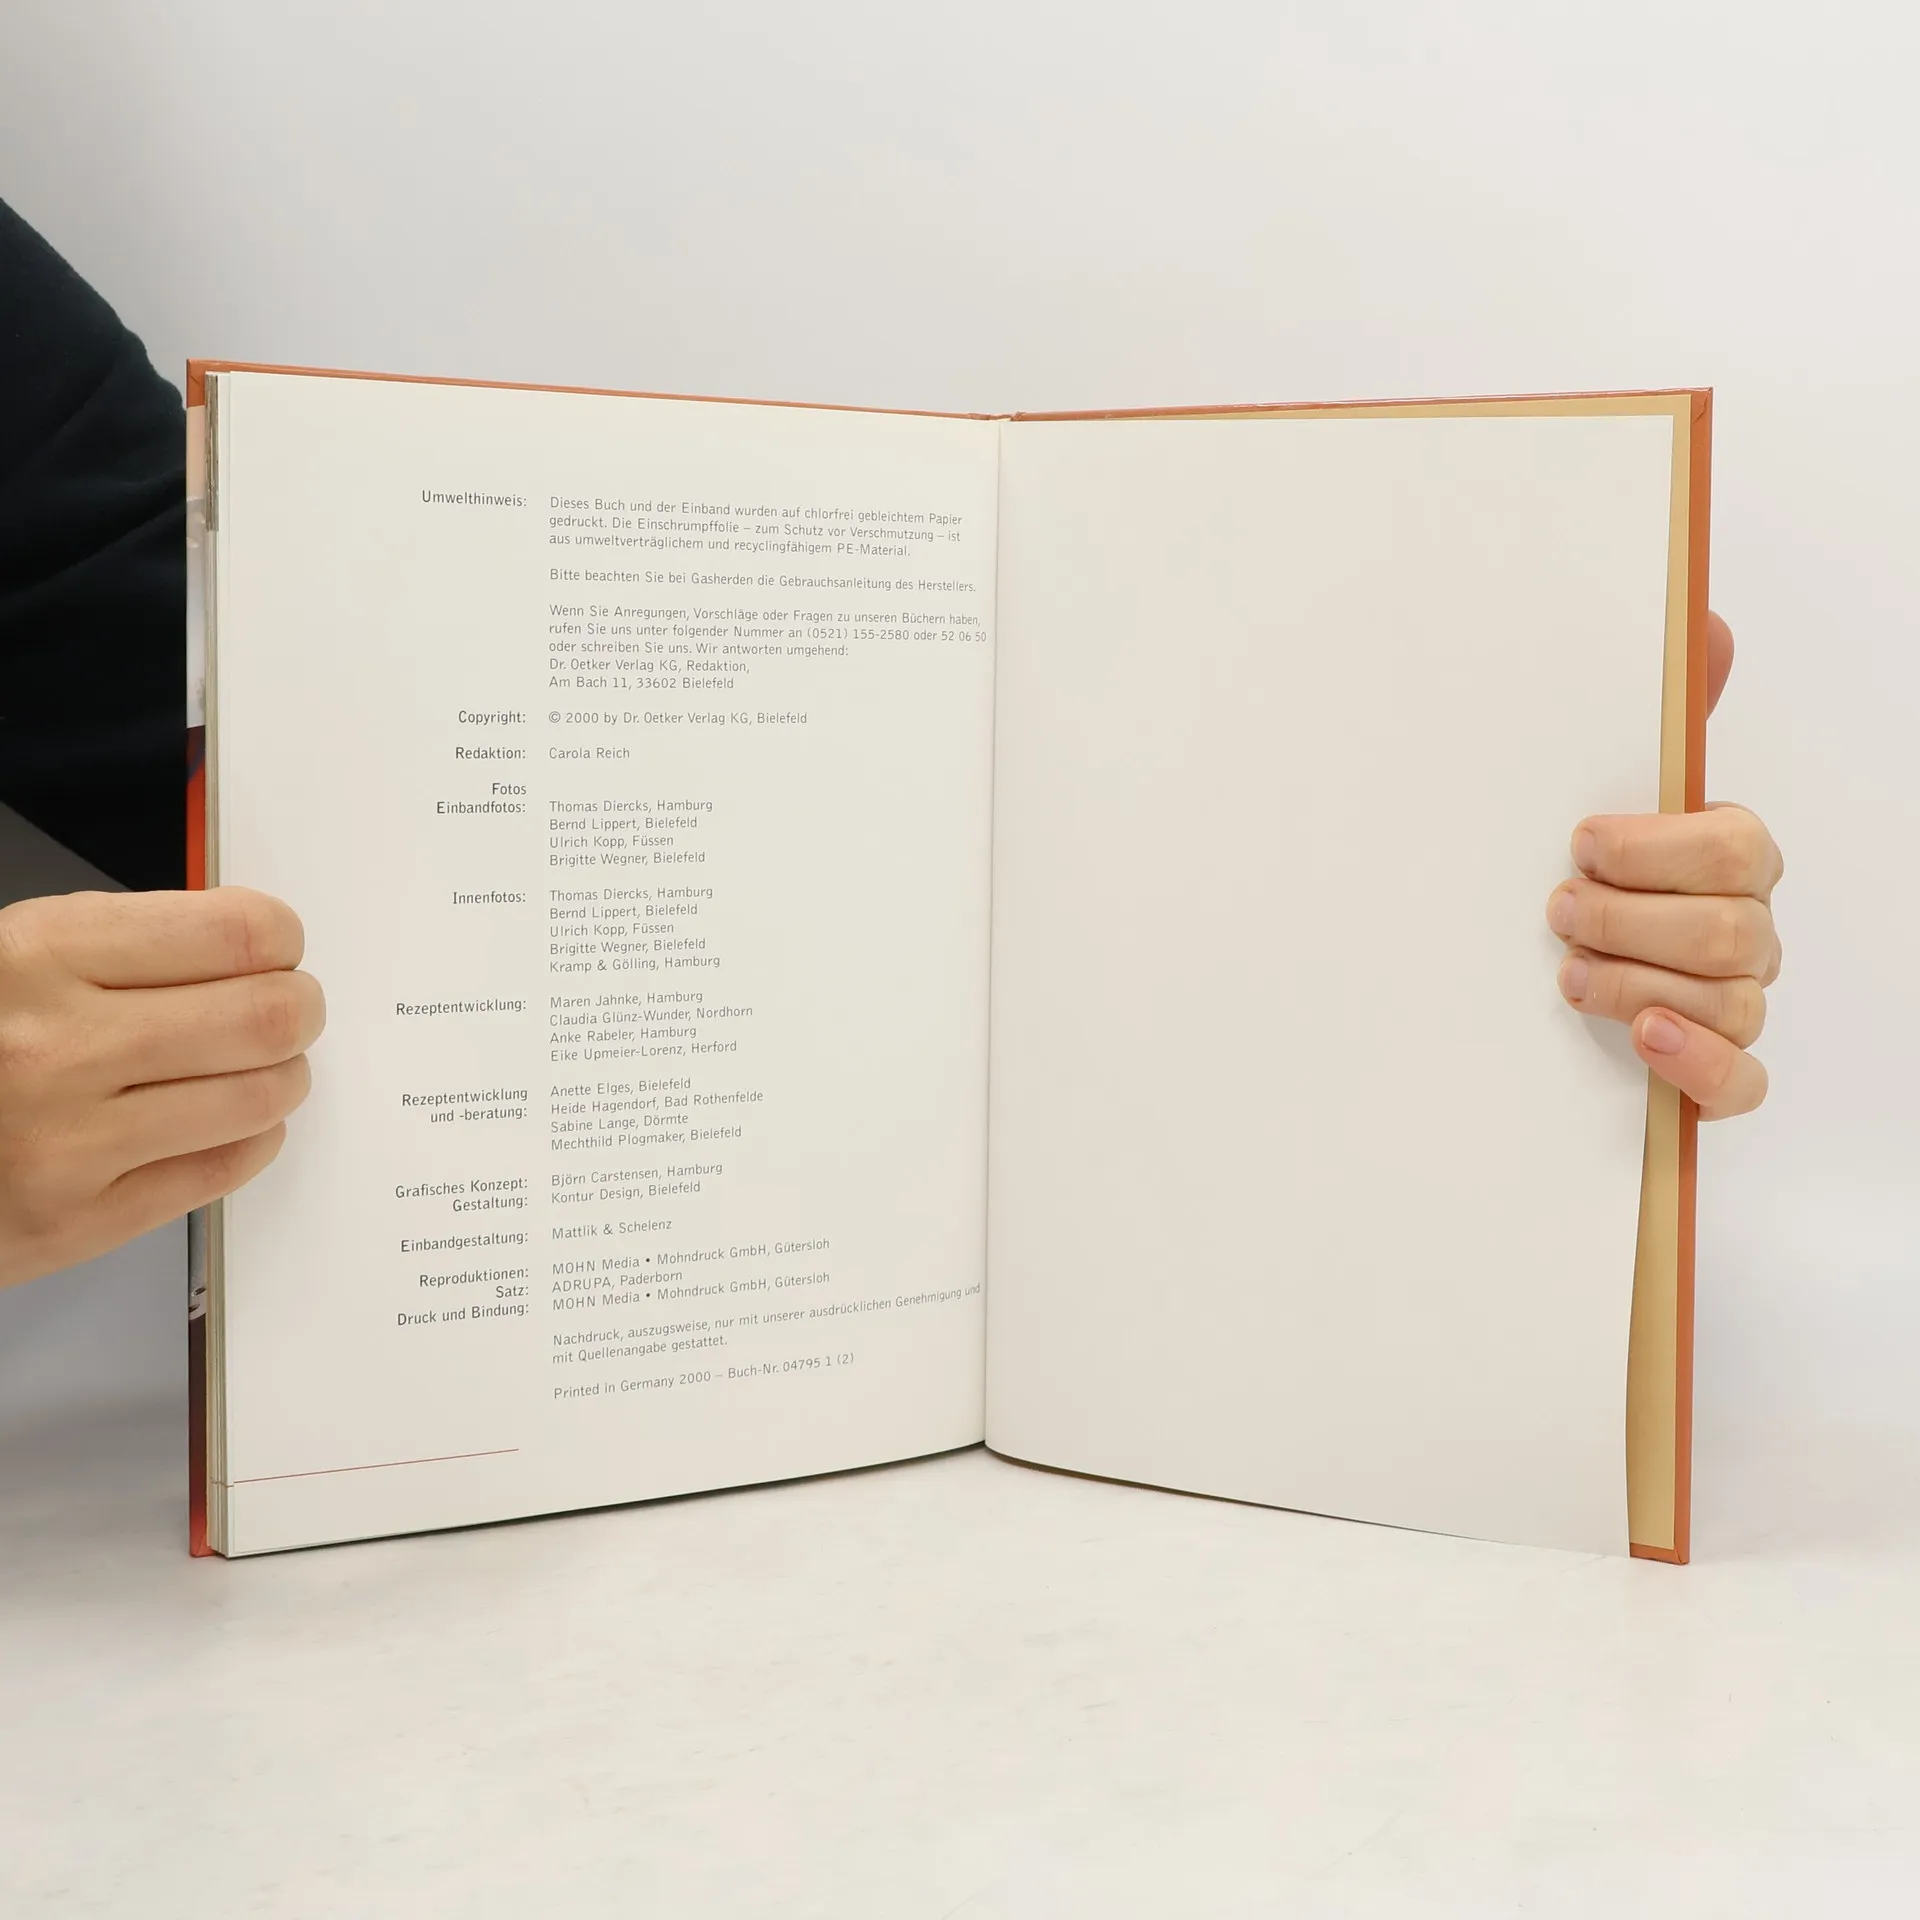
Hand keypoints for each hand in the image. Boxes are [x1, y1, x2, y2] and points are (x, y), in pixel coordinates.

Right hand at [0, 888, 324, 1289]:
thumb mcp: (14, 957)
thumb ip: (125, 945)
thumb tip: (251, 946)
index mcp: (39, 956)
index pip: (235, 934)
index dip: (279, 938)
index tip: (278, 947)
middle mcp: (56, 1049)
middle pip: (266, 1018)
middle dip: (300, 1009)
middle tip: (291, 1009)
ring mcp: (69, 1144)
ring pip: (261, 1098)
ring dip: (283, 1076)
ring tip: (258, 1066)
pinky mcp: (79, 1221)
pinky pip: (223, 1169)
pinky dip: (252, 1137)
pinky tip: (229, 1119)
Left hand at [1547, 612, 1780, 1118]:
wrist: (1526, 963)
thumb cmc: (1579, 869)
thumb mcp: (1598, 788)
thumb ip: (1657, 714)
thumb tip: (1703, 624)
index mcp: (1729, 856)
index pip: (1734, 847)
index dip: (1656, 849)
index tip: (1579, 843)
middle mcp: (1745, 930)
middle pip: (1731, 930)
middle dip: (1632, 919)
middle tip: (1558, 911)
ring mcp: (1735, 1002)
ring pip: (1731, 1000)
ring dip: (1638, 984)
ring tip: (1568, 975)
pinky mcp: (1715, 1071)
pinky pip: (1742, 1082)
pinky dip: (1698, 1064)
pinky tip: (1646, 1038)